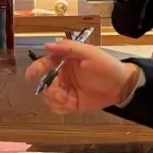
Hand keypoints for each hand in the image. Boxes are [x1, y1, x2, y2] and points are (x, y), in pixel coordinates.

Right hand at [24, 41, 139, 113]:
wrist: (122, 85)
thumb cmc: (107, 66)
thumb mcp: (90, 52)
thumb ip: (69, 47)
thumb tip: (47, 45)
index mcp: (64, 62)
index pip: (45, 64)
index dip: (35, 69)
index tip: (30, 76)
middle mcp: (63, 76)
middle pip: (45, 83)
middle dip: (49, 89)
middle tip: (60, 92)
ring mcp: (67, 90)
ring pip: (49, 97)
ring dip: (55, 99)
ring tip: (68, 99)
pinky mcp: (72, 103)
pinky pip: (58, 108)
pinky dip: (60, 107)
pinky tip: (70, 104)